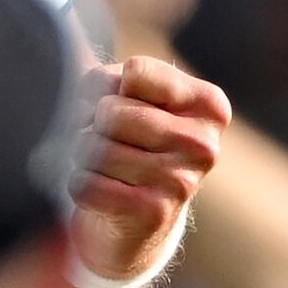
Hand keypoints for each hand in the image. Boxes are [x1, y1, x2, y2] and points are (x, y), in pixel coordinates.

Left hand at [67, 54, 230, 285]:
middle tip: (110, 141)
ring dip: (85, 157)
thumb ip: (108, 82)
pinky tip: (103, 190)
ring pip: (95, 149)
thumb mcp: (128, 96)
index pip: (136, 71)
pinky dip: (80, 185)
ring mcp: (181, 181)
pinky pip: (86, 184)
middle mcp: (203, 143)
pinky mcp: (153, 213)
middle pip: (111, 113)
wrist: (140, 217)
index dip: (111, 87)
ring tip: (107, 167)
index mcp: (208, 105)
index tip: (124, 105)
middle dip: (95, 125)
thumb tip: (88, 111)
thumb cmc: (132, 139)